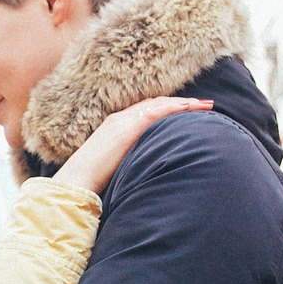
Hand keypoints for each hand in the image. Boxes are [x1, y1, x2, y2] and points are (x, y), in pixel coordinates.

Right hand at [53, 96, 212, 193]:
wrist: (77, 180)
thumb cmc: (93, 179)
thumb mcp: (114, 165)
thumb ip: (129, 158)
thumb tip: (145, 166)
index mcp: (115, 126)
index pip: (147, 111)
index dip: (169, 108)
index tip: (187, 110)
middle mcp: (119, 118)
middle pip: (156, 104)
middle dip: (181, 103)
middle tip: (204, 104)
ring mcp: (122, 121)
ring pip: (159, 105)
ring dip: (184, 104)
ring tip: (205, 105)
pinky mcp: (126, 127)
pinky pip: (155, 112)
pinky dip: (174, 108)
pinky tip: (190, 108)